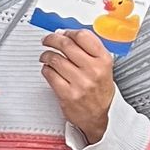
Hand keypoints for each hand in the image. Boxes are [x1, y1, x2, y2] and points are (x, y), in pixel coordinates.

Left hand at [40, 29, 115, 143]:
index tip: (63, 32)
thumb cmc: (99, 91)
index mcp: (103, 60)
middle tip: (47, 40)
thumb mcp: (104, 68)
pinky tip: (48, 69)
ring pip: (55, 59)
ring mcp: (80, 82)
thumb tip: (68, 35)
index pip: (83, 36)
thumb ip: (89, 51)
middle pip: (66, 45)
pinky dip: (45, 69)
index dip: (69, 32)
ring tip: (45, 56)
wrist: (98, 117)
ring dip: (46, 55)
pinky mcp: (67, 94)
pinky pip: (49, 74)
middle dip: (52, 39)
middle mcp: (93, 70)